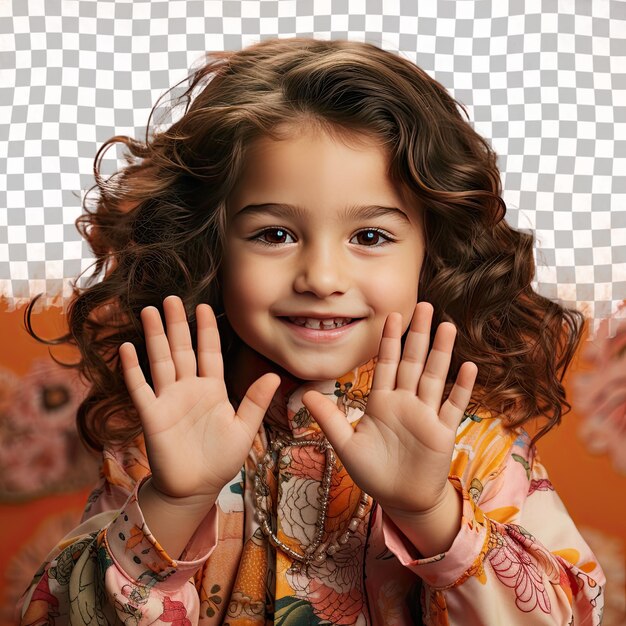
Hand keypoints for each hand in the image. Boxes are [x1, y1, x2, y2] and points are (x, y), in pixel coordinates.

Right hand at [119, 295, 280, 501]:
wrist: (196, 488)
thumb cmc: (221, 459)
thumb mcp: (244, 429)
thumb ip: (256, 402)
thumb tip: (274, 375)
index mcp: (213, 389)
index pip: (209, 352)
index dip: (207, 330)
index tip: (204, 306)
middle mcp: (189, 389)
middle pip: (182, 349)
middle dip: (177, 324)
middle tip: (171, 298)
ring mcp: (169, 400)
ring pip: (160, 361)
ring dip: (154, 337)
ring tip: (149, 312)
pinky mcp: (152, 416)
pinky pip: (140, 388)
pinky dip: (133, 369)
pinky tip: (128, 348)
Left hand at [302, 302, 477, 516]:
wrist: (401, 500)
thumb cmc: (373, 472)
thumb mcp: (346, 444)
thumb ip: (329, 418)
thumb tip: (304, 394)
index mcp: (382, 401)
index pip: (387, 364)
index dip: (390, 340)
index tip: (393, 315)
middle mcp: (405, 402)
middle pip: (413, 362)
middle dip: (418, 335)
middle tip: (425, 306)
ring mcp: (426, 415)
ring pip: (434, 377)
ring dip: (441, 353)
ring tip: (447, 327)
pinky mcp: (443, 433)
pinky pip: (453, 406)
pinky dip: (461, 388)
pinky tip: (469, 368)